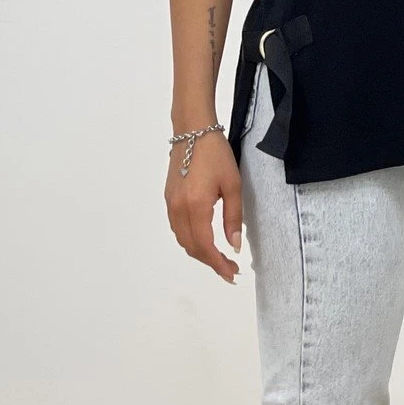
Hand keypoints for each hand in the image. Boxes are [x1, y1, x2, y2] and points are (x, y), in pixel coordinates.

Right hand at [164, 133, 242, 283]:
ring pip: (182, 239)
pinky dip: (190, 239)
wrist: (193, 131)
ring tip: (219, 257)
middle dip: (210, 262)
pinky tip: (204, 239)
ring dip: (199, 252)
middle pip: (191, 247)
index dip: (218, 264)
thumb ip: (233, 218)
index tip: (232, 273)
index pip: (205, 246)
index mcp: (196, 207)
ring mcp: (170, 204)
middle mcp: (178, 209)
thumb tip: (234, 245)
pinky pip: (177, 228)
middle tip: (229, 269)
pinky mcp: (169, 198)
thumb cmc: (217, 155)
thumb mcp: (233, 185)